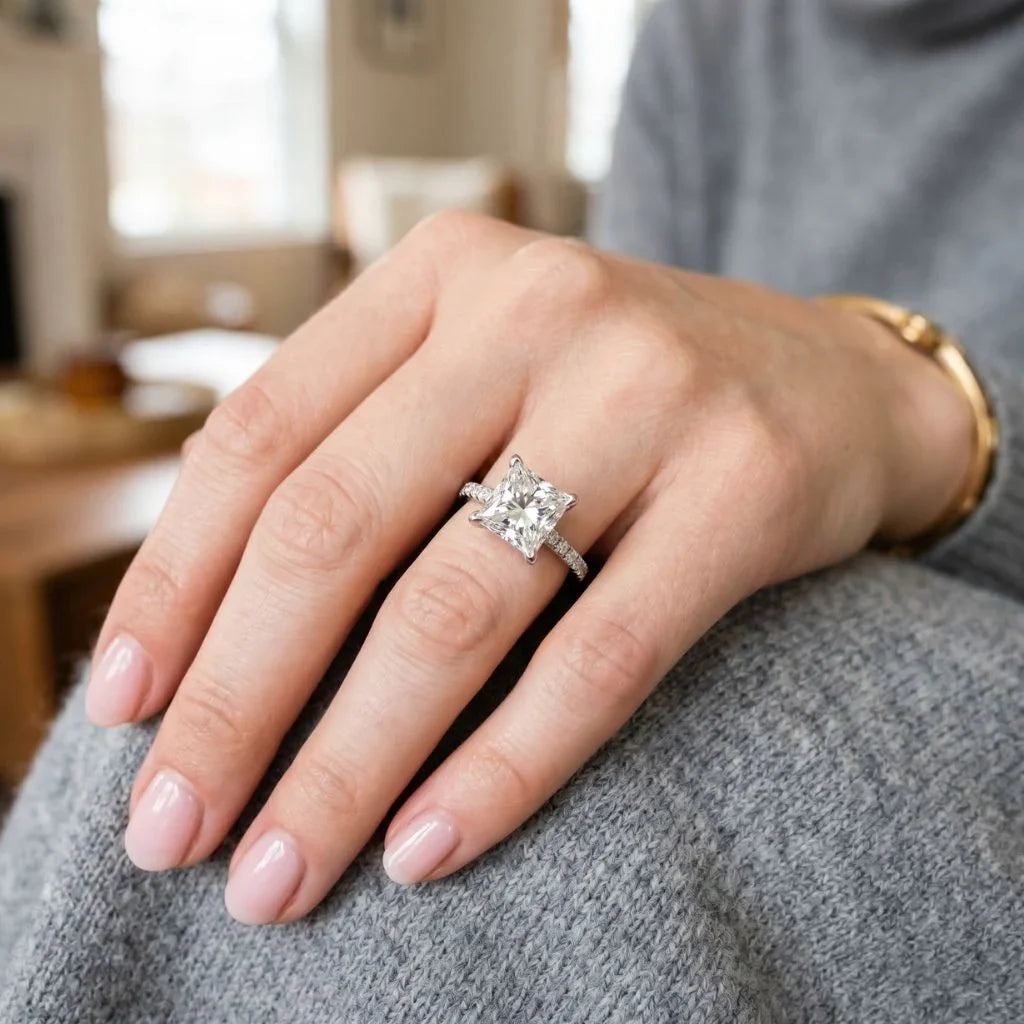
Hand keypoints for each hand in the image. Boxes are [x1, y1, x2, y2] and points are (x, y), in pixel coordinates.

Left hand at [85, 213, 971, 923]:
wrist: (829, 380)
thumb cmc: (619, 394)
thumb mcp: (483, 376)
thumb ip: (365, 454)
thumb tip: (209, 633)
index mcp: (442, 274)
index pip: (260, 433)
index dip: (175, 581)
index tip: (126, 710)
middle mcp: (533, 309)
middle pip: (334, 528)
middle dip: (235, 700)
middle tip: (173, 831)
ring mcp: (645, 390)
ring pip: (455, 610)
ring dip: (348, 763)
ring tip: (281, 871)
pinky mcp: (741, 487)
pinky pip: (596, 659)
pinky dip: (502, 768)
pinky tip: (428, 848)